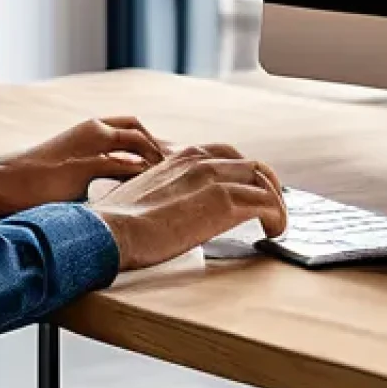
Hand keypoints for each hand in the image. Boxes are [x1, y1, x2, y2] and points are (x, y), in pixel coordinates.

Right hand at [0, 116, 165, 218]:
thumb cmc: (30, 186)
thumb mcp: (70, 177)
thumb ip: (96, 178)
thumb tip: (118, 196)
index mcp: (87, 131)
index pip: (129, 128)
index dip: (150, 142)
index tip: (170, 161)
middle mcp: (90, 130)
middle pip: (136, 127)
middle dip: (159, 144)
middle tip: (180, 166)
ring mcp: (87, 144)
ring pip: (135, 140)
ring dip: (156, 156)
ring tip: (173, 177)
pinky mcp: (82, 165)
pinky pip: (123, 164)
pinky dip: (142, 172)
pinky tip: (155, 187)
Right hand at [89, 143, 286, 270]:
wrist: (109, 230)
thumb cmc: (117, 220)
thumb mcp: (142, 191)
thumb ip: (162, 190)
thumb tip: (167, 208)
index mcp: (181, 156)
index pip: (227, 155)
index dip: (245, 174)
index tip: (250, 192)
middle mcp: (201, 161)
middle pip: (253, 165)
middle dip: (268, 186)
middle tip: (271, 209)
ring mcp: (213, 180)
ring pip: (264, 182)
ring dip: (277, 203)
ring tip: (276, 224)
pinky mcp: (222, 204)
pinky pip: (266, 204)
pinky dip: (277, 217)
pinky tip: (273, 232)